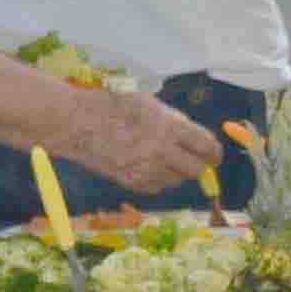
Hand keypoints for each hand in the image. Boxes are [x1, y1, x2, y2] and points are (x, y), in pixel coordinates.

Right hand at [74, 90, 223, 197]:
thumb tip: (191, 139)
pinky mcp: (131, 183)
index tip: (214, 155)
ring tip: (165, 159)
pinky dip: (158, 180)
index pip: (206, 146)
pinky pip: (156, 188)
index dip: (214, 152)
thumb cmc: (110, 104)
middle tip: (195, 160)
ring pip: (176, 181)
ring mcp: (146, 169)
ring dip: (176, 172)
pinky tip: (148, 167)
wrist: (76, 123)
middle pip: (196, 169)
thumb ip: (173, 122)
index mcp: (169, 126)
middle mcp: (162, 151)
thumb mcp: (148, 103)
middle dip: (199, 165)